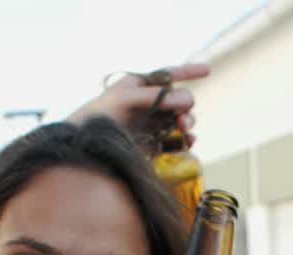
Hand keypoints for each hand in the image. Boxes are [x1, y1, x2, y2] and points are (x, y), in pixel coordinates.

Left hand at [67, 63, 209, 142]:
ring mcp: (152, 124)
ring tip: (185, 128)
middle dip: (186, 106)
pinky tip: (188, 142)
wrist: (86, 146)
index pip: (168, 75)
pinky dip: (185, 141)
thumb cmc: (100, 115)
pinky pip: (176, 140)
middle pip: (179, 100)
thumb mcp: (125, 99)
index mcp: (140, 86)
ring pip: (180, 120)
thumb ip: (156, 97)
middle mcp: (149, 104)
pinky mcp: (154, 144)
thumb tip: (188, 100)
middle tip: (184, 118)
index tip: (206, 70)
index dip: (188, 71)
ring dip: (188, 123)